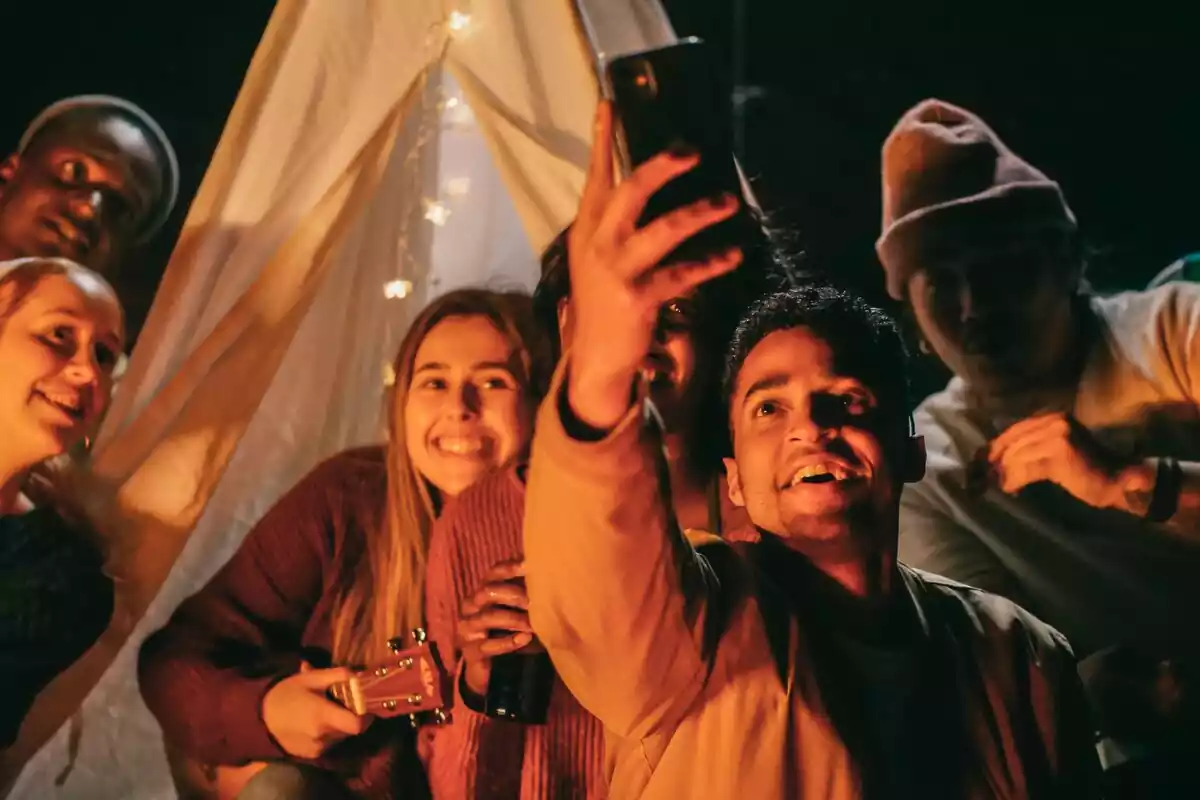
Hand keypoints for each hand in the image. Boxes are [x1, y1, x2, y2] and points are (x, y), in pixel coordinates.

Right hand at [261, 663, 372, 758]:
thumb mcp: (310, 678)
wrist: (259, 716)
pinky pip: (328, 744)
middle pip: (350, 730)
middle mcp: (322, 736)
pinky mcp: (310, 755)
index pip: (358, 725)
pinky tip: (315, 723)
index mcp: (323, 716)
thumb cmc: (287, 693)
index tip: (365, 706)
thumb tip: (357, 674)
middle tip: (343, 703)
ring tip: (326, 712)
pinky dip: (328, 734)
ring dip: (339, 726)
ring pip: (340, 737)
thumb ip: (336, 675)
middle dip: (351, 717)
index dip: (366, 716)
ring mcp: (316, 749)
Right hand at [458, 561, 534, 696]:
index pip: (494, 573)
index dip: (510, 568)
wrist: (495, 667)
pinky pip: (488, 645)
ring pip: (488, 617)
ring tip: (533, 625)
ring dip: (513, 619)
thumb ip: (527, 591)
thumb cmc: (511, 629)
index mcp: (483, 590)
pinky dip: (508, 641)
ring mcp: (468, 628)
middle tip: (534, 602)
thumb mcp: (519, 609)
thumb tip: (549, 571)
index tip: (530, 566)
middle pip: (488, 592)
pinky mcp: (471, 651)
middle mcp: (471, 606)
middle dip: (513, 595)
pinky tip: (524, 638)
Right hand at [565, 101, 742, 429]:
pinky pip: (684, 272)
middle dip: (661, 167)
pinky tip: (733, 253)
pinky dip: (712, 261)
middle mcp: (598, 245)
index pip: (595, 178)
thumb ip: (613, 226)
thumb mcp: (596, 259)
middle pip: (630, 193)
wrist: (595, 359)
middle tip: (692, 151)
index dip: (602, 141)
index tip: (609, 105)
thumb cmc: (603, 303)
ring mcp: (617, 271)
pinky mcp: (639, 298)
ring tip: (729, 202)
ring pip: (664, 230)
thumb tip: (644, 186)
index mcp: (586, 230)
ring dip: (701, 212)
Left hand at [973, 412, 1151, 510]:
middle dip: (990, 462)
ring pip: (1016, 455)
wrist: (1122, 480)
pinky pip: (1027, 467)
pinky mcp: (1061, 452)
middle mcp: (1052, 420)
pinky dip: (1014, 479)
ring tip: (989, 488)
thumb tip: (990, 461)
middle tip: (975, 481)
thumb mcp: (1053, 454)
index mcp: (1049, 417)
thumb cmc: (1087, 471)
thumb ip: (1029, 450)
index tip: (974, 466)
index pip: (1011, 432)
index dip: (991, 449)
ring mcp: (1057, 434)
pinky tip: (1009, 489)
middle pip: (1010, 442)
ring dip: (1000, 474)